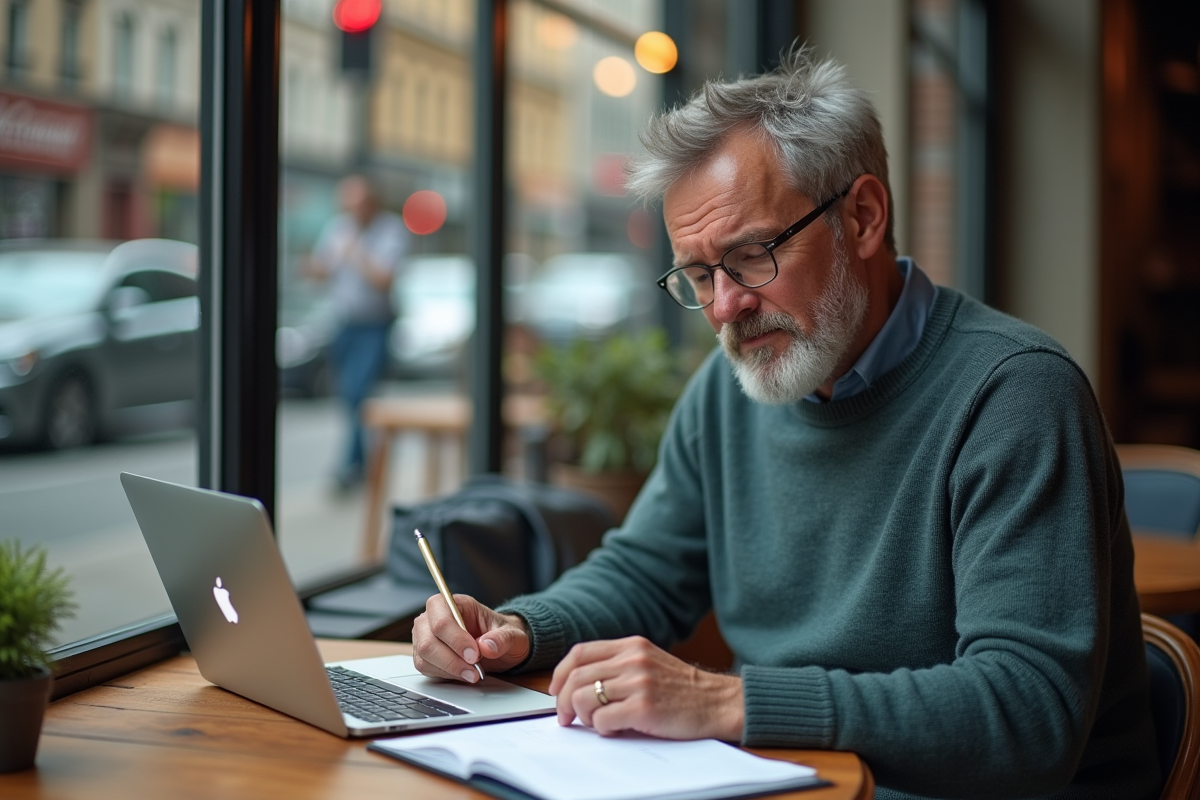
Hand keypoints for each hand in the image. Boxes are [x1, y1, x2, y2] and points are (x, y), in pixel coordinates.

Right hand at [411, 593, 531, 682]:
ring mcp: (425, 635)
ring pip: (424, 657)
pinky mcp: (424, 654)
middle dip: (452, 660)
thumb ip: (502, 638)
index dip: (456, 640)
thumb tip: (487, 646)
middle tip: (474, 670)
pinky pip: (425, 667)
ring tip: (472, 674)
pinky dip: (444, 674)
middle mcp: (434, 617)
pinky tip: (462, 674)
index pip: (442, 620)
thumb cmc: (501, 634)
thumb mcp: (512, 634)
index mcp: (455, 603)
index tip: (474, 655)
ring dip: (449, 669)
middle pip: (428, 641)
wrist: (499, 646)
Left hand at [548, 636, 743, 740]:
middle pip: (576, 677)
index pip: (580, 653)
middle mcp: (632, 660)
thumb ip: (619, 664)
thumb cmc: (682, 689)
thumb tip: (579, 683)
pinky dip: (601, 728)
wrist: (717, 702)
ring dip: (582, 715)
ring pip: (584, 697)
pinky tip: (614, 729)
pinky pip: (602, 719)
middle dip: (564, 701)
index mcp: (631, 646)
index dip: (561, 673)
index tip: (557, 689)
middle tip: (566, 717)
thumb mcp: (650, 662)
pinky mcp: (643, 708)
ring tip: (595, 722)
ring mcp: (638, 683)